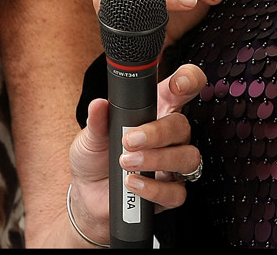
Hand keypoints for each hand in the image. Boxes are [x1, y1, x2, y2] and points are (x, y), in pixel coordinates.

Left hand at [67, 64, 206, 245]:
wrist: (87, 196)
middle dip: (158, 132)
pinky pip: (176, 192)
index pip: (180, 91)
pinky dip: (154, 189)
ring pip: (187, 158)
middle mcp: (168, 138)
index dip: (189, 80)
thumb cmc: (94, 159)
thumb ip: (97, 121)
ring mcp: (171, 166)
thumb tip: (99, 104)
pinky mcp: (168, 193)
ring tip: (127, 163)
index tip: (179, 85)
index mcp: (153, 113)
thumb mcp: (90, 137)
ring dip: (158, 160)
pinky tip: (133, 184)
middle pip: (182, 126)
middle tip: (130, 140)